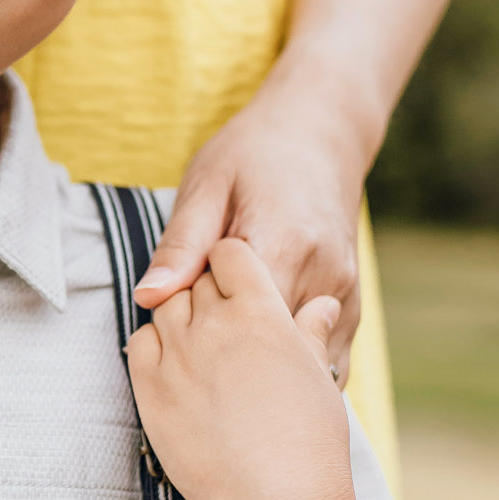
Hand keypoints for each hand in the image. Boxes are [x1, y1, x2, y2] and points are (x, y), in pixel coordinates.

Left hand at [127, 239, 355, 499]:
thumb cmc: (311, 442)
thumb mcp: (319, 379)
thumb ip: (310, 334)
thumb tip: (321, 307)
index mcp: (262, 311)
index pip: (230, 254)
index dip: (232, 263)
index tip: (236, 281)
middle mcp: (215, 324)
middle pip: (196, 280)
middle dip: (206, 290)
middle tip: (220, 318)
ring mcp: (179, 355)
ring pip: (164, 308)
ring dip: (178, 316)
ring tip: (199, 345)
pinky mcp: (151, 388)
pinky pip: (139, 343)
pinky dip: (152, 345)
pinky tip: (173, 365)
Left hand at [134, 66, 370, 380]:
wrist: (320, 132)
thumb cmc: (253, 153)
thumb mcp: (206, 186)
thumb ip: (181, 246)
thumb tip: (147, 299)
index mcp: (281, 246)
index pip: (234, 323)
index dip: (196, 334)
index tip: (174, 322)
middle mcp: (322, 277)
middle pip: (269, 352)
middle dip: (228, 360)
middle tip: (195, 341)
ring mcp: (343, 295)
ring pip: (299, 364)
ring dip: (262, 367)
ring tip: (227, 349)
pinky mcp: (352, 305)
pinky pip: (323, 359)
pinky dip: (288, 366)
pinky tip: (259, 354)